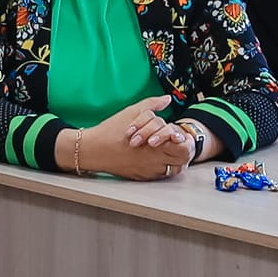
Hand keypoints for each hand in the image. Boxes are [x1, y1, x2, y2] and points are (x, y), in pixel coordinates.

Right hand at [66, 97, 192, 183]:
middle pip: (182, 160)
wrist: (93, 150)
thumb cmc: (111, 131)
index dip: (184, 140)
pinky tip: (155, 155)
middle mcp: (155, 161)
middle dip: (181, 148)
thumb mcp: (133, 112)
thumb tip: (167, 99)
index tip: (178, 133)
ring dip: (174, 158)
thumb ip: (152, 104)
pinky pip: (161, 174)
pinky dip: (163, 165)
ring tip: (167, 148)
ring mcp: (149, 171)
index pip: (183, 147)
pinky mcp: (142, 177)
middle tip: (175, 141)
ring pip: (173, 169)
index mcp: (155, 145)